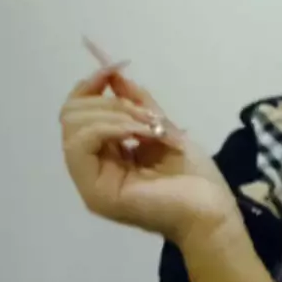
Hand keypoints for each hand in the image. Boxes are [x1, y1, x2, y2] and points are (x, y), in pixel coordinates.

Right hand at [60, 68, 237, 244]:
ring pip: (73, 126)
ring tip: (150, 126)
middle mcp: (90, 168)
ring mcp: (89, 182)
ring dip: (115, 114)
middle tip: (147, 115)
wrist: (211, 212)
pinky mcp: (95, 191)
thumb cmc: (194, 178)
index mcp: (103, 155)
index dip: (91, 85)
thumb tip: (115, 73)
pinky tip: (141, 133)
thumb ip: (136, 104)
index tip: (116, 69)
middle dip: (109, 102)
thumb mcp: (162, 128)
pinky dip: (112, 127)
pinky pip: (82, 144)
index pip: (76, 112)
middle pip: (70, 115)